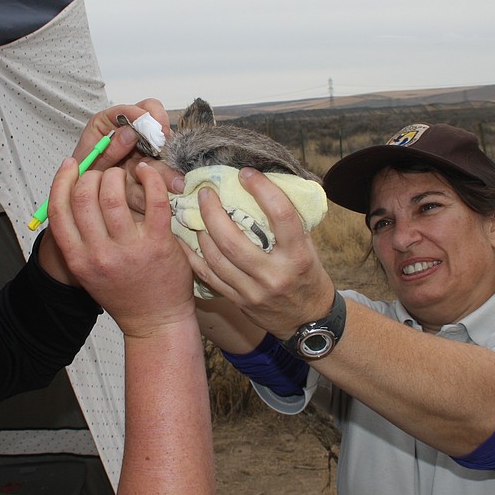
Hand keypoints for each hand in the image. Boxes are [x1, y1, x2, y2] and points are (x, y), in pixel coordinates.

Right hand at [35, 99, 173, 284]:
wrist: (156, 321)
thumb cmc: (124, 293)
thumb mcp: (88, 271)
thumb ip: (78, 240)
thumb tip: (72, 197)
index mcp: (78, 259)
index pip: (58, 210)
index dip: (61, 181)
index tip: (70, 165)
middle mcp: (100, 254)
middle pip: (84, 197)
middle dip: (91, 175)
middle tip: (103, 173)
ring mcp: (129, 249)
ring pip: (113, 195)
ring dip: (117, 175)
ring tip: (123, 174)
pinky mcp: (158, 244)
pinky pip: (152, 200)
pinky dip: (150, 178)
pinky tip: (147, 172)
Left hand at [186, 168, 334, 338]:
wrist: (308, 321)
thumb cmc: (308, 275)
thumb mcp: (308, 248)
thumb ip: (288, 224)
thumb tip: (265, 187)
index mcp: (297, 255)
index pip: (281, 215)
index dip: (262, 189)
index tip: (246, 174)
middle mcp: (274, 274)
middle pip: (233, 239)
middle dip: (213, 212)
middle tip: (205, 192)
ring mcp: (253, 290)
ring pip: (216, 257)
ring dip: (201, 230)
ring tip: (195, 212)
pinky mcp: (238, 301)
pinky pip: (208, 275)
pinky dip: (194, 254)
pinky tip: (186, 237)